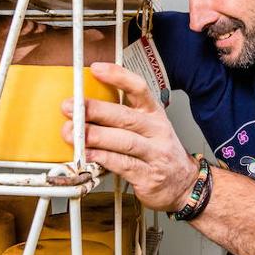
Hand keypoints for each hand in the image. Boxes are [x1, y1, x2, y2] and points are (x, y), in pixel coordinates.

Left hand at [61, 62, 199, 212]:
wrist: (184, 184)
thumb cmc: (158, 153)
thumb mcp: (148, 129)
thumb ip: (121, 118)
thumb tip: (83, 110)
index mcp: (154, 114)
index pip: (139, 89)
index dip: (118, 76)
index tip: (96, 69)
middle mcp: (156, 131)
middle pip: (125, 116)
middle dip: (95, 110)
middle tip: (71, 107)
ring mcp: (154, 154)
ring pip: (123, 141)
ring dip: (95, 136)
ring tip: (72, 133)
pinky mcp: (148, 175)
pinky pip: (122, 164)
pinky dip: (102, 158)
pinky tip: (87, 154)